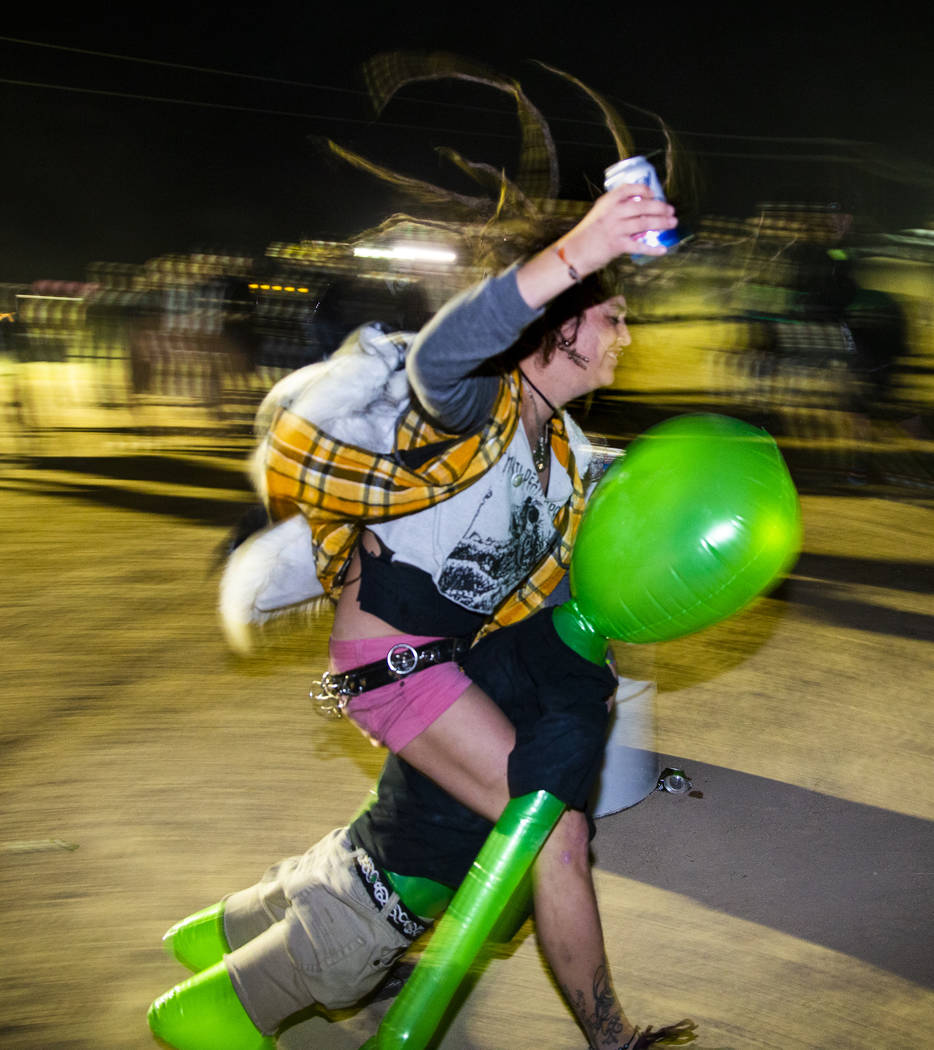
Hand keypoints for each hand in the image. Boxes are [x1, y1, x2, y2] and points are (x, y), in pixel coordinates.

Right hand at [559, 184, 677, 272]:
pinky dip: (653, 248)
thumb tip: (639, 207)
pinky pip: (639, 246)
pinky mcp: (617, 245)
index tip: (654, 195)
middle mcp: (613, 212)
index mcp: (608, 201)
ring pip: (644, 223)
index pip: (630, 189)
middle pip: (643, 206)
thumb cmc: (588, 233)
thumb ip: (615, 207)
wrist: (574, 252)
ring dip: (662, 223)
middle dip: (660, 207)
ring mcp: (616, 228)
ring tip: (672, 223)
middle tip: (671, 210)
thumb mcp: (599, 213)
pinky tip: (663, 249)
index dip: (645, 190)